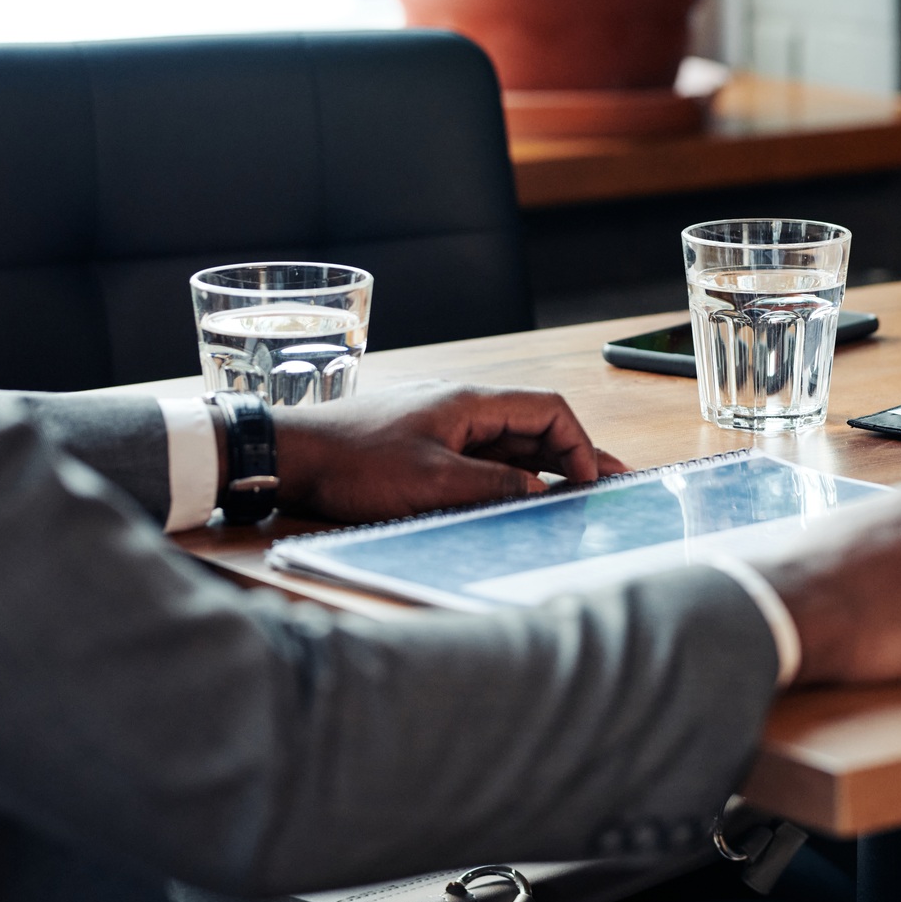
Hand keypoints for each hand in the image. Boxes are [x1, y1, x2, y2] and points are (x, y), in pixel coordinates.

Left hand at [269, 381, 628, 521]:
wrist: (288, 456)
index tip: (590, 482)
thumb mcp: (430, 482)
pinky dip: (507, 474)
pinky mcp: (421, 445)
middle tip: (612, 483)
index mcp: (470, 402)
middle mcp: (461, 407)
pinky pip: (479, 455)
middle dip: (574, 455)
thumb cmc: (353, 465)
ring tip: (576, 494)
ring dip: (542, 466)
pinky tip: (516, 498)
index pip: (547, 410)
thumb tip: (538, 490)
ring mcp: (441, 424)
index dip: (578, 444)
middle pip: (533, 425)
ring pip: (508, 442)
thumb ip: (492, 484)